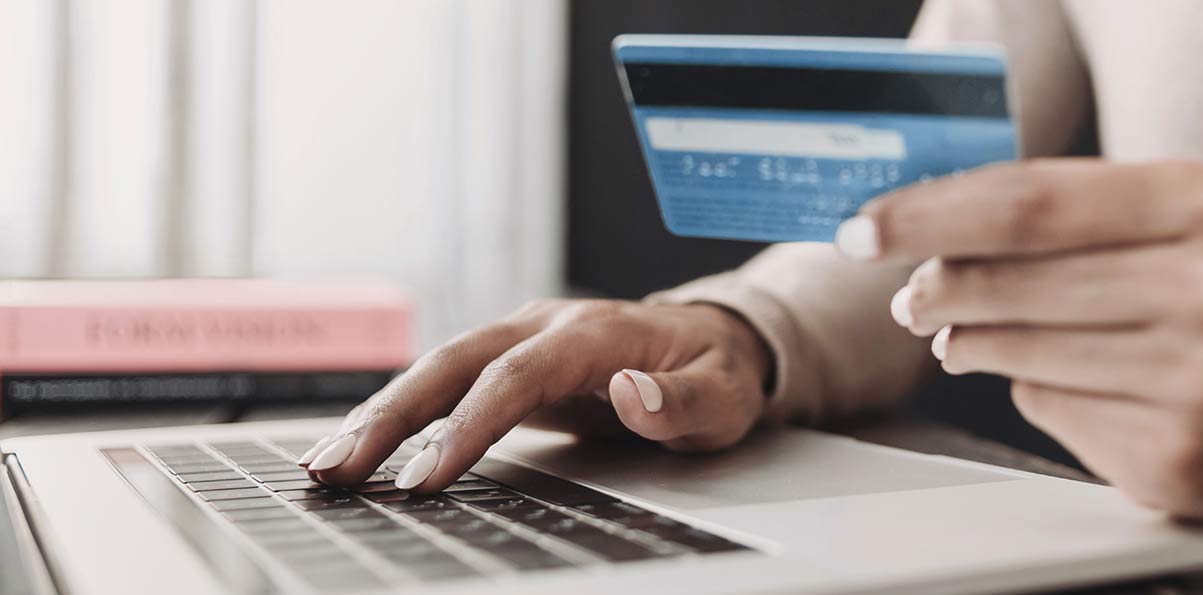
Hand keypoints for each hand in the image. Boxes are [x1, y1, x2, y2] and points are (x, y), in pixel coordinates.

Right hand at [296, 300, 771, 492]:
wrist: (714, 338)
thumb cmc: (716, 370)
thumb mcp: (723, 393)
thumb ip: (681, 400)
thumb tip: (631, 392)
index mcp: (594, 332)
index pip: (517, 377)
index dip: (469, 425)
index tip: (428, 475)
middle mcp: (546, 325)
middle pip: (454, 362)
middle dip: (392, 416)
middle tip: (339, 468)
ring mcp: (523, 338)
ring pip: (438, 367)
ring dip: (380, 414)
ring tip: (326, 464)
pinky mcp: (509, 359)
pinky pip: (447, 382)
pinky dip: (401, 412)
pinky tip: (362, 447)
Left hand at [837, 159, 1202, 552]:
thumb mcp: (1196, 223)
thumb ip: (1081, 214)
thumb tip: (942, 233)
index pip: (1030, 203)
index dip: (932, 214)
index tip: (871, 226)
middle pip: (1015, 280)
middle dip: (937, 286)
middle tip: (911, 293)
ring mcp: (1198, 382)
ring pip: (1021, 354)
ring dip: (968, 341)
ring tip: (957, 333)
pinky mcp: (1176, 457)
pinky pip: (1053, 413)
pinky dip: (1029, 390)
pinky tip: (1042, 377)